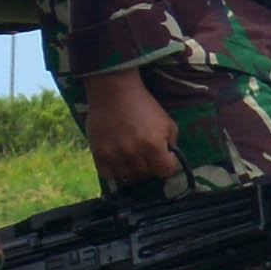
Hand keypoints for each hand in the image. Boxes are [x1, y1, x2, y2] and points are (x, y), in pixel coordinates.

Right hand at [82, 62, 183, 188]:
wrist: (114, 92)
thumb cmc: (144, 106)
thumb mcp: (167, 123)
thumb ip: (171, 144)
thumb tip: (168, 159)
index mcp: (153, 145)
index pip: (165, 172)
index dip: (166, 166)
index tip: (163, 159)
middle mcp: (134, 153)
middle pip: (146, 175)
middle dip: (149, 168)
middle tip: (147, 158)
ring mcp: (114, 154)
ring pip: (128, 177)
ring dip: (132, 170)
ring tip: (132, 159)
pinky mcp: (98, 153)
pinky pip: (108, 174)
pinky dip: (114, 171)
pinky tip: (118, 162)